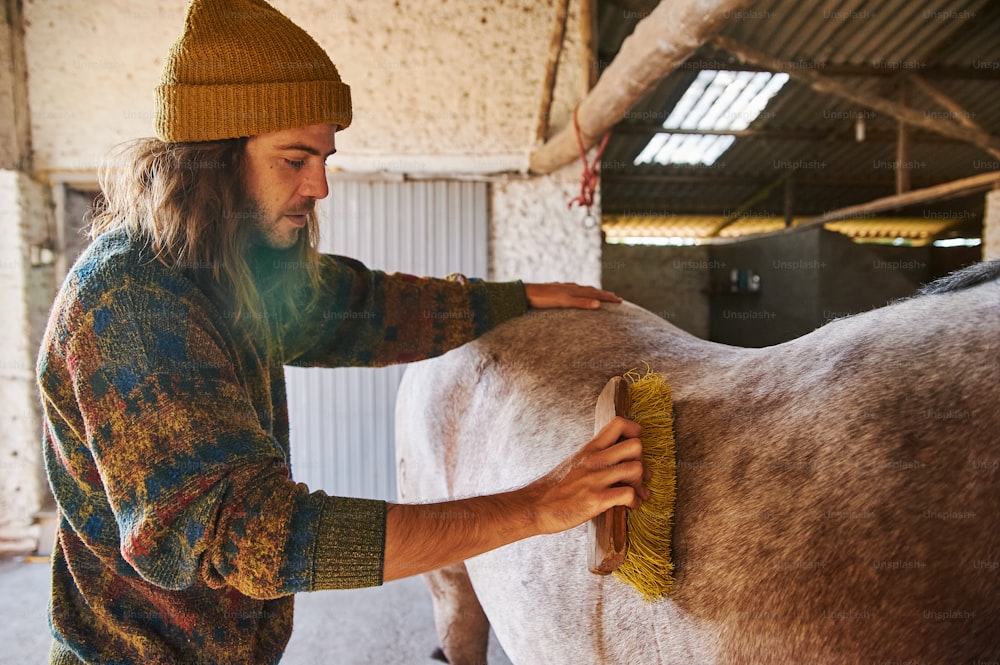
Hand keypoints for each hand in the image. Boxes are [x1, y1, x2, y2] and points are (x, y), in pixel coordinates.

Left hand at [524, 282, 621, 309]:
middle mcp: (571, 287)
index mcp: (575, 290)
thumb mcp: (564, 302)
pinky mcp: (556, 291)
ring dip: (593, 292)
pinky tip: (576, 292)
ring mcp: (563, 288)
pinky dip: (580, 292)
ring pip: (582, 289)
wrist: (526, 293)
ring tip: (600, 293)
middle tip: (616, 297)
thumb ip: (581, 303)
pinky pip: (573, 290)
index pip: (595, 293)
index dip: (607, 297)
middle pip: (591, 290)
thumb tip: (598, 304)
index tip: (620, 300)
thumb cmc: (544, 298)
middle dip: (604, 294)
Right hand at [524, 417, 647, 534]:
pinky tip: (630, 506)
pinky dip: (635, 501)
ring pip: (636, 468)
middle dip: (642, 461)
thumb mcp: (574, 462)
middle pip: (636, 445)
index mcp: (589, 449)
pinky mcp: (596, 499)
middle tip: (637, 476)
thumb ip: (593, 457)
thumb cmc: (554, 488)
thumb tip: (614, 459)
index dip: (634, 432)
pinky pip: (628, 494)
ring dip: (640, 483)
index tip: (633, 448)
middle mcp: (594, 460)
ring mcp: (596, 479)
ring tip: (636, 493)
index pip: (619, 423)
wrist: (534, 506)